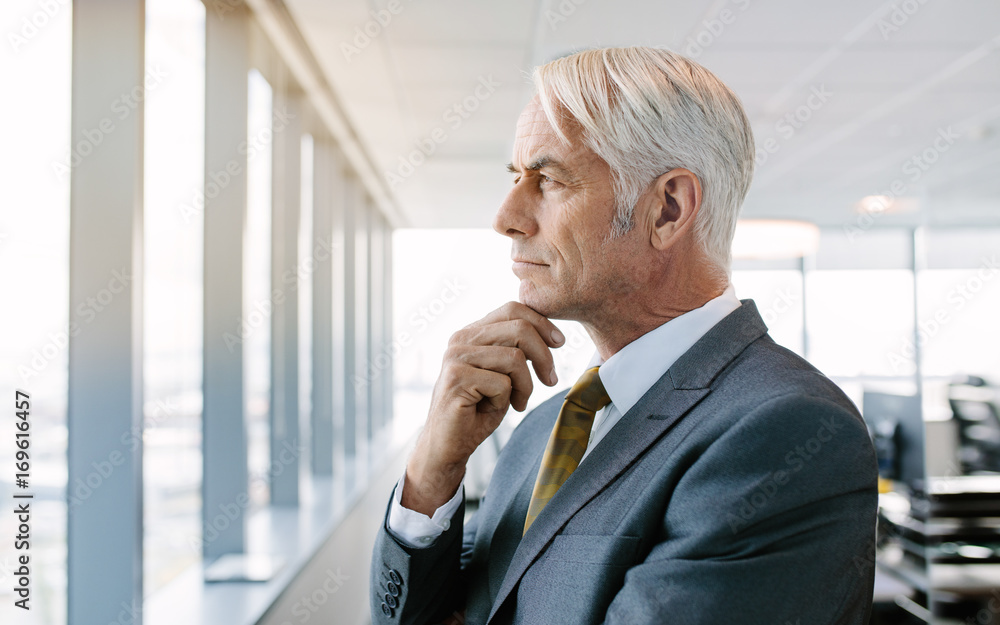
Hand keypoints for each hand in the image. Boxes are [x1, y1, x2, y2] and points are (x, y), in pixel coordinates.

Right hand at [402, 302, 564, 515]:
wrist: (448, 445)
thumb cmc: (478, 410)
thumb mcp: (503, 374)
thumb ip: (516, 350)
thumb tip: (551, 335)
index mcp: (471, 332)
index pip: (512, 309)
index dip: (542, 323)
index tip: (560, 343)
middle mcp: (460, 339)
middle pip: (519, 329)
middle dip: (544, 356)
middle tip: (550, 380)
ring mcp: (456, 356)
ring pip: (515, 357)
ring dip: (526, 385)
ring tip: (518, 401)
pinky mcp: (457, 378)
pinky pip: (503, 383)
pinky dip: (509, 400)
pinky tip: (495, 409)